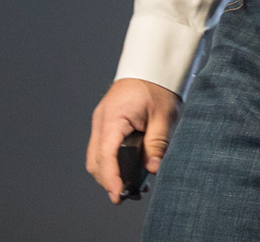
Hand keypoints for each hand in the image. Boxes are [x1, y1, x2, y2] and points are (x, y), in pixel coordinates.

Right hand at [85, 77, 178, 202]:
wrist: (152, 64)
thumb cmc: (157, 85)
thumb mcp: (163, 115)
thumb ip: (157, 143)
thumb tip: (153, 168)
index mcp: (113, 118)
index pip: (106, 155)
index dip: (111, 178)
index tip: (118, 195)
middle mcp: (101, 121)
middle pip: (96, 161)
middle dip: (109, 181)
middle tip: (130, 195)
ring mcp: (101, 122)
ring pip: (96, 158)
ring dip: (110, 173)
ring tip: (133, 186)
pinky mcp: (106, 124)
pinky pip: (102, 149)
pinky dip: (111, 162)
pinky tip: (128, 170)